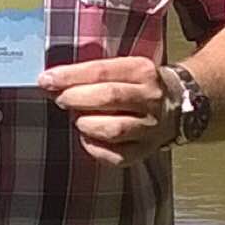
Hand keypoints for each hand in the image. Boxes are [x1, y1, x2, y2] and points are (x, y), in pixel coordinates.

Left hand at [37, 56, 175, 166]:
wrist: (177, 105)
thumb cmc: (138, 85)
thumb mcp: (123, 68)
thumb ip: (92, 73)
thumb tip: (52, 81)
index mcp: (142, 72)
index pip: (102, 71)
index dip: (70, 76)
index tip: (47, 79)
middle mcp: (150, 99)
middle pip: (109, 97)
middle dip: (76, 98)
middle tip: (61, 99)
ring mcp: (150, 127)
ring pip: (114, 129)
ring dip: (87, 124)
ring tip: (79, 119)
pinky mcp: (146, 150)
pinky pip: (118, 155)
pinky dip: (96, 148)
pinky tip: (88, 138)